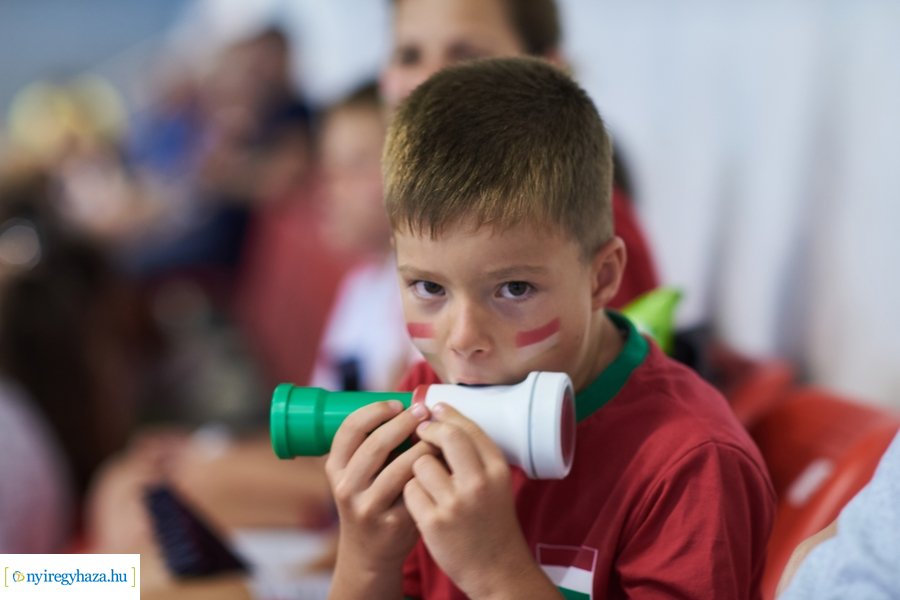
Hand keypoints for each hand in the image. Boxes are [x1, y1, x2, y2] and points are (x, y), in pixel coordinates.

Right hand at [325, 401, 434, 576]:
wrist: (370, 554)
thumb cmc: (373, 501)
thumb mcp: (359, 475)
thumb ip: (373, 447)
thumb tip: (407, 405)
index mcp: (335, 468)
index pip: (350, 428)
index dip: (375, 410)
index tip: (397, 403)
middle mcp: (346, 487)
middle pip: (375, 444)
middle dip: (404, 422)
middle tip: (424, 412)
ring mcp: (368, 507)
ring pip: (399, 467)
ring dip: (423, 446)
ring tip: (438, 437)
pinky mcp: (392, 523)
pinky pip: (416, 489)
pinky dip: (431, 471)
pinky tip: (443, 462)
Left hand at [404, 403, 541, 598]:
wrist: (496, 569)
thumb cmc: (491, 521)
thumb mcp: (496, 483)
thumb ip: (475, 454)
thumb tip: (442, 416)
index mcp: (496, 470)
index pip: (468, 428)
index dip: (446, 414)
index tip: (434, 409)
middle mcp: (478, 483)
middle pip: (445, 436)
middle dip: (427, 430)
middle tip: (420, 432)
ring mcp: (455, 504)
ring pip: (420, 462)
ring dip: (417, 468)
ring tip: (426, 482)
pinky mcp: (434, 522)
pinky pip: (410, 489)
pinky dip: (411, 493)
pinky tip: (422, 503)